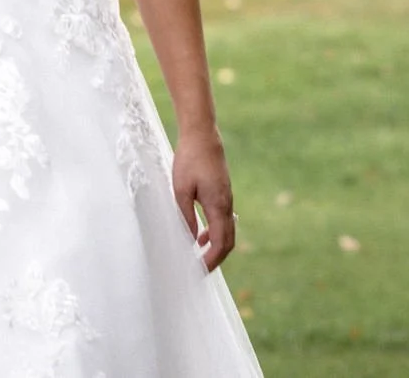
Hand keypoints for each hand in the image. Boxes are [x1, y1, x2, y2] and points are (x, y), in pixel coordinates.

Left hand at [172, 128, 234, 270]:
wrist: (203, 137)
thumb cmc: (189, 160)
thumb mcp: (180, 189)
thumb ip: (185, 216)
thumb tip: (188, 239)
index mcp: (218, 206)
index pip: (220, 243)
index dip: (211, 260)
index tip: (199, 271)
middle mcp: (227, 206)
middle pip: (227, 242)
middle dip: (215, 259)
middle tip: (199, 271)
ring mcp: (227, 200)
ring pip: (226, 232)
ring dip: (214, 247)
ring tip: (198, 258)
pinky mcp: (222, 194)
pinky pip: (222, 221)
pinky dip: (213, 233)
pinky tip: (199, 236)